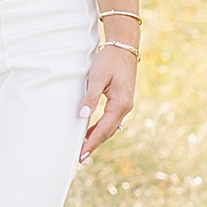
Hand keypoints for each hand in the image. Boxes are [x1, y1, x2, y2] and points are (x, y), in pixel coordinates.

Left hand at [78, 44, 135, 161]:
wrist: (124, 47)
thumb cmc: (109, 60)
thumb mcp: (97, 77)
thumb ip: (90, 97)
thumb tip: (82, 115)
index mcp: (120, 104)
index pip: (103, 129)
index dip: (91, 143)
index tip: (81, 154)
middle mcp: (125, 107)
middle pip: (108, 132)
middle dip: (94, 145)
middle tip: (81, 159)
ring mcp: (125, 105)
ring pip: (110, 127)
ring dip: (97, 138)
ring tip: (84, 149)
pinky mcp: (122, 101)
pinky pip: (112, 120)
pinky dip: (101, 128)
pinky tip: (91, 131)